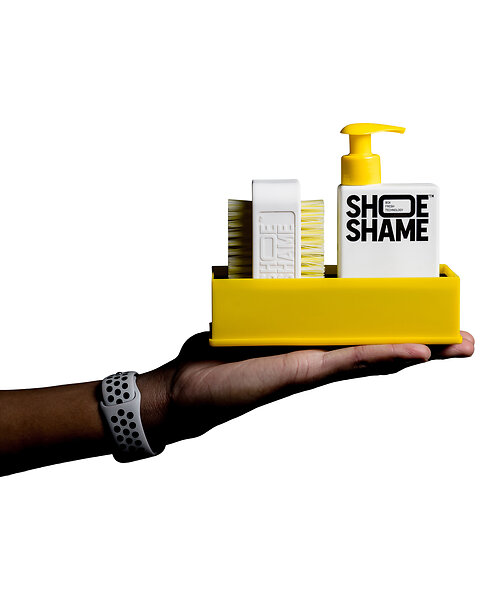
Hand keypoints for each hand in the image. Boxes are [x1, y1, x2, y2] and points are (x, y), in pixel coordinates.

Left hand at [140, 331, 474, 446]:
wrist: (186, 390)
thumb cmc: (215, 359)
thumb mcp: (248, 323)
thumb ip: (268, 308)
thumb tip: (271, 284)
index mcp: (311, 344)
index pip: (363, 334)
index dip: (399, 327)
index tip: (429, 314)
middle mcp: (319, 357)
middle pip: (380, 348)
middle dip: (425, 343)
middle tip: (463, 339)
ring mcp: (314, 367)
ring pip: (375, 356)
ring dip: (418, 350)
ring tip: (456, 344)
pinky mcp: (301, 373)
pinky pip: (348, 361)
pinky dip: (381, 355)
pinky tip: (415, 351)